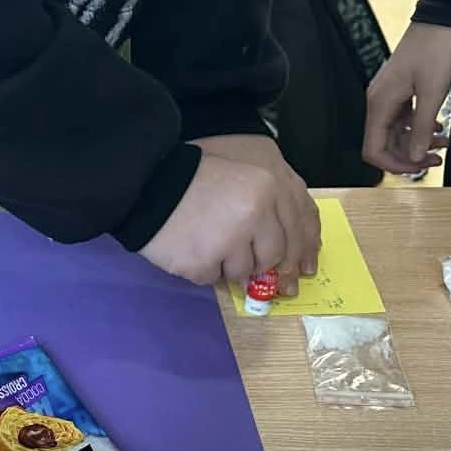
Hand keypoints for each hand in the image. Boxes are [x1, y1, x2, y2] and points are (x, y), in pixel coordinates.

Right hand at [140, 134, 319, 287]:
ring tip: (206, 239)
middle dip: (261, 260)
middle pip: (275, 255)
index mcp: (268, 186)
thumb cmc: (195, 176)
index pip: (300, 226)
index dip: (302, 250)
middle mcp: (255, 213)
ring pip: (244, 271)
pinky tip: (190, 248)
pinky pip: (213, 278)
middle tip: (243, 257)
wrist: (148, 185)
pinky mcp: (203, 262)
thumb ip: (274, 200)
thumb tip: (292, 244)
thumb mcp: (244, 171)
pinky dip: (202, 269)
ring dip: (227, 263)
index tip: (302, 269)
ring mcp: (229, 240)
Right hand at [363, 22, 450, 176]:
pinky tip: (438, 128)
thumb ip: (421, 127)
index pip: (373, 149)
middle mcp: (379, 101)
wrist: (443, 16)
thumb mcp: (433, 92)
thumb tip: (414, 156)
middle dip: (410, 155)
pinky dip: (419, 128)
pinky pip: (404, 119)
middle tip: (437, 158)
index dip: (394, 165)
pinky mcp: (400, 89)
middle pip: (384, 144)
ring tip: (443, 144)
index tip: (419, 167)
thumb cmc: (436, 47)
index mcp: (380, 103)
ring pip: (396, 132)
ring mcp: (389, 95)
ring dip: (417, 142)